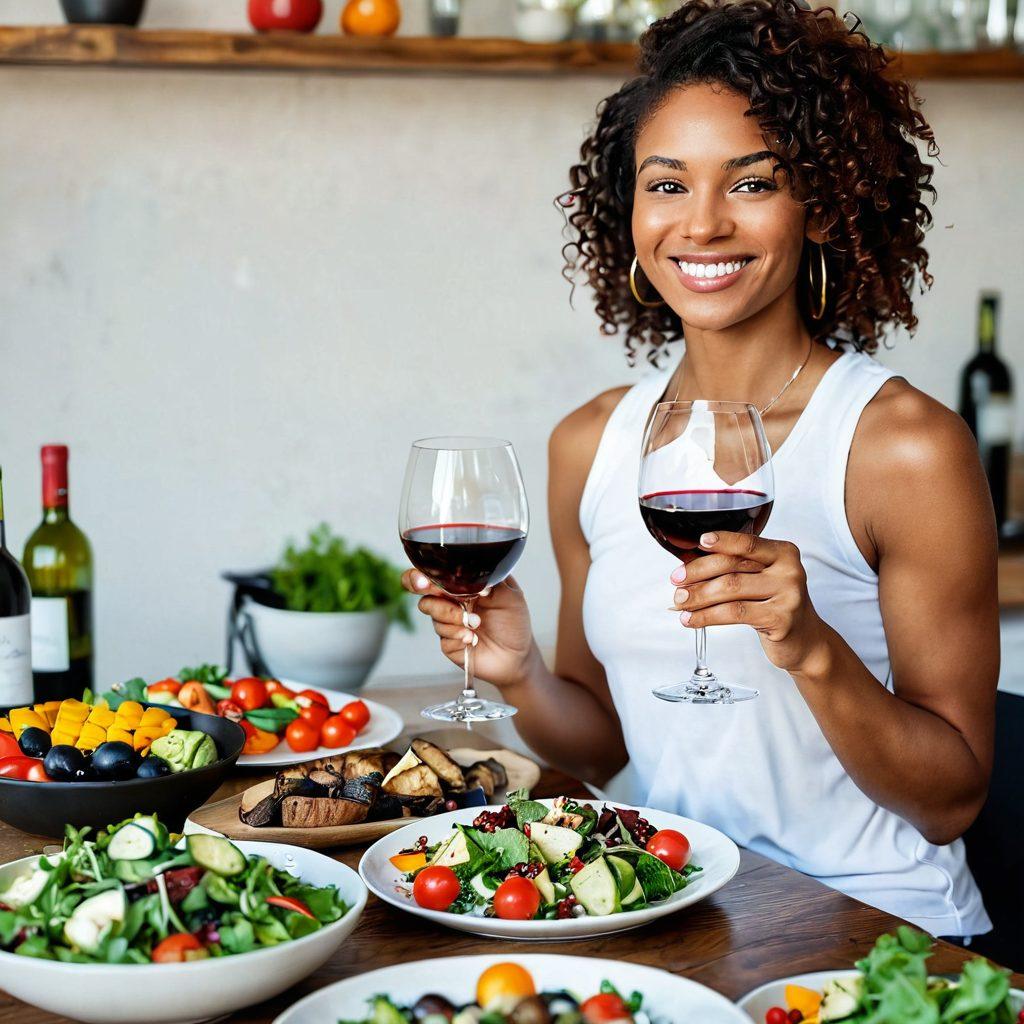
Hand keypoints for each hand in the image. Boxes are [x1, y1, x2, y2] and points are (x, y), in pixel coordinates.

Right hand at [400, 570, 536, 689]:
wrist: (517, 655)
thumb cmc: (513, 622)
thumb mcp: (510, 596)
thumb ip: (493, 582)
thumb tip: (475, 577)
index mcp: (463, 585)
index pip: (436, 573)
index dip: (423, 574)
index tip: (425, 579)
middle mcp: (452, 601)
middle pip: (423, 591)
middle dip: (423, 588)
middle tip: (435, 591)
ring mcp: (448, 622)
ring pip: (433, 613)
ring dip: (453, 616)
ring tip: (476, 624)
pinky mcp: (448, 643)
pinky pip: (442, 637)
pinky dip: (457, 636)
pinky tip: (472, 639)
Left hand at [671, 531, 830, 674]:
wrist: (806, 641)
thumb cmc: (776, 605)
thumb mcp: (762, 580)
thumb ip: (736, 568)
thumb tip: (690, 567)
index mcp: (784, 553)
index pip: (747, 543)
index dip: (721, 541)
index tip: (699, 542)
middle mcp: (789, 570)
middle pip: (733, 566)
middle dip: (698, 572)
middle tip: (677, 581)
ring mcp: (788, 595)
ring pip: (730, 589)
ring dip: (698, 596)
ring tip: (680, 602)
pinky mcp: (780, 619)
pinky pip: (734, 613)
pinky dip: (706, 616)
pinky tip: (691, 620)